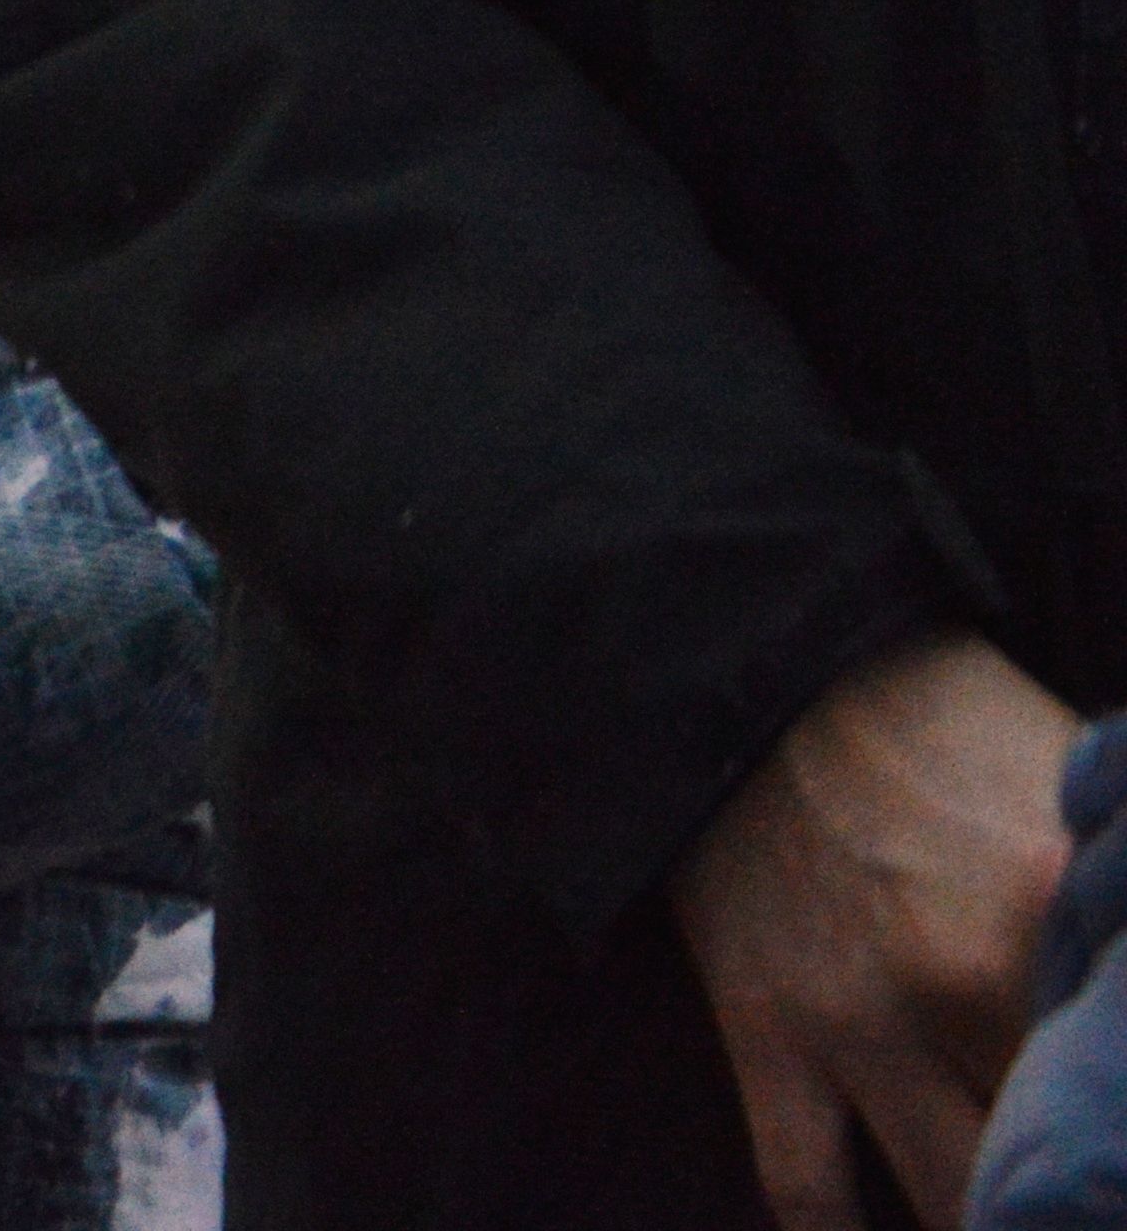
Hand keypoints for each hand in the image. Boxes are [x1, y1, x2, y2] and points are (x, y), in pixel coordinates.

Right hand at [676, 629, 1073, 1228]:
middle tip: (1085, 1185)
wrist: (753, 666)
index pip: (1121, 1081)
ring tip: (1019, 1215)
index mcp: (1058, 918)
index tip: (1123, 1145)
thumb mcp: (1078, 798)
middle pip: (1062, 1155)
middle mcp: (964, 985)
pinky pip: (807, 1190)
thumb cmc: (942, 725)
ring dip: (994, 1219)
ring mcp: (857, 1021)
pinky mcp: (766, 1033)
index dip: (1126, 1130)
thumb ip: (1117, 910)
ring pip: (959, 1202)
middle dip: (1081, 1187)